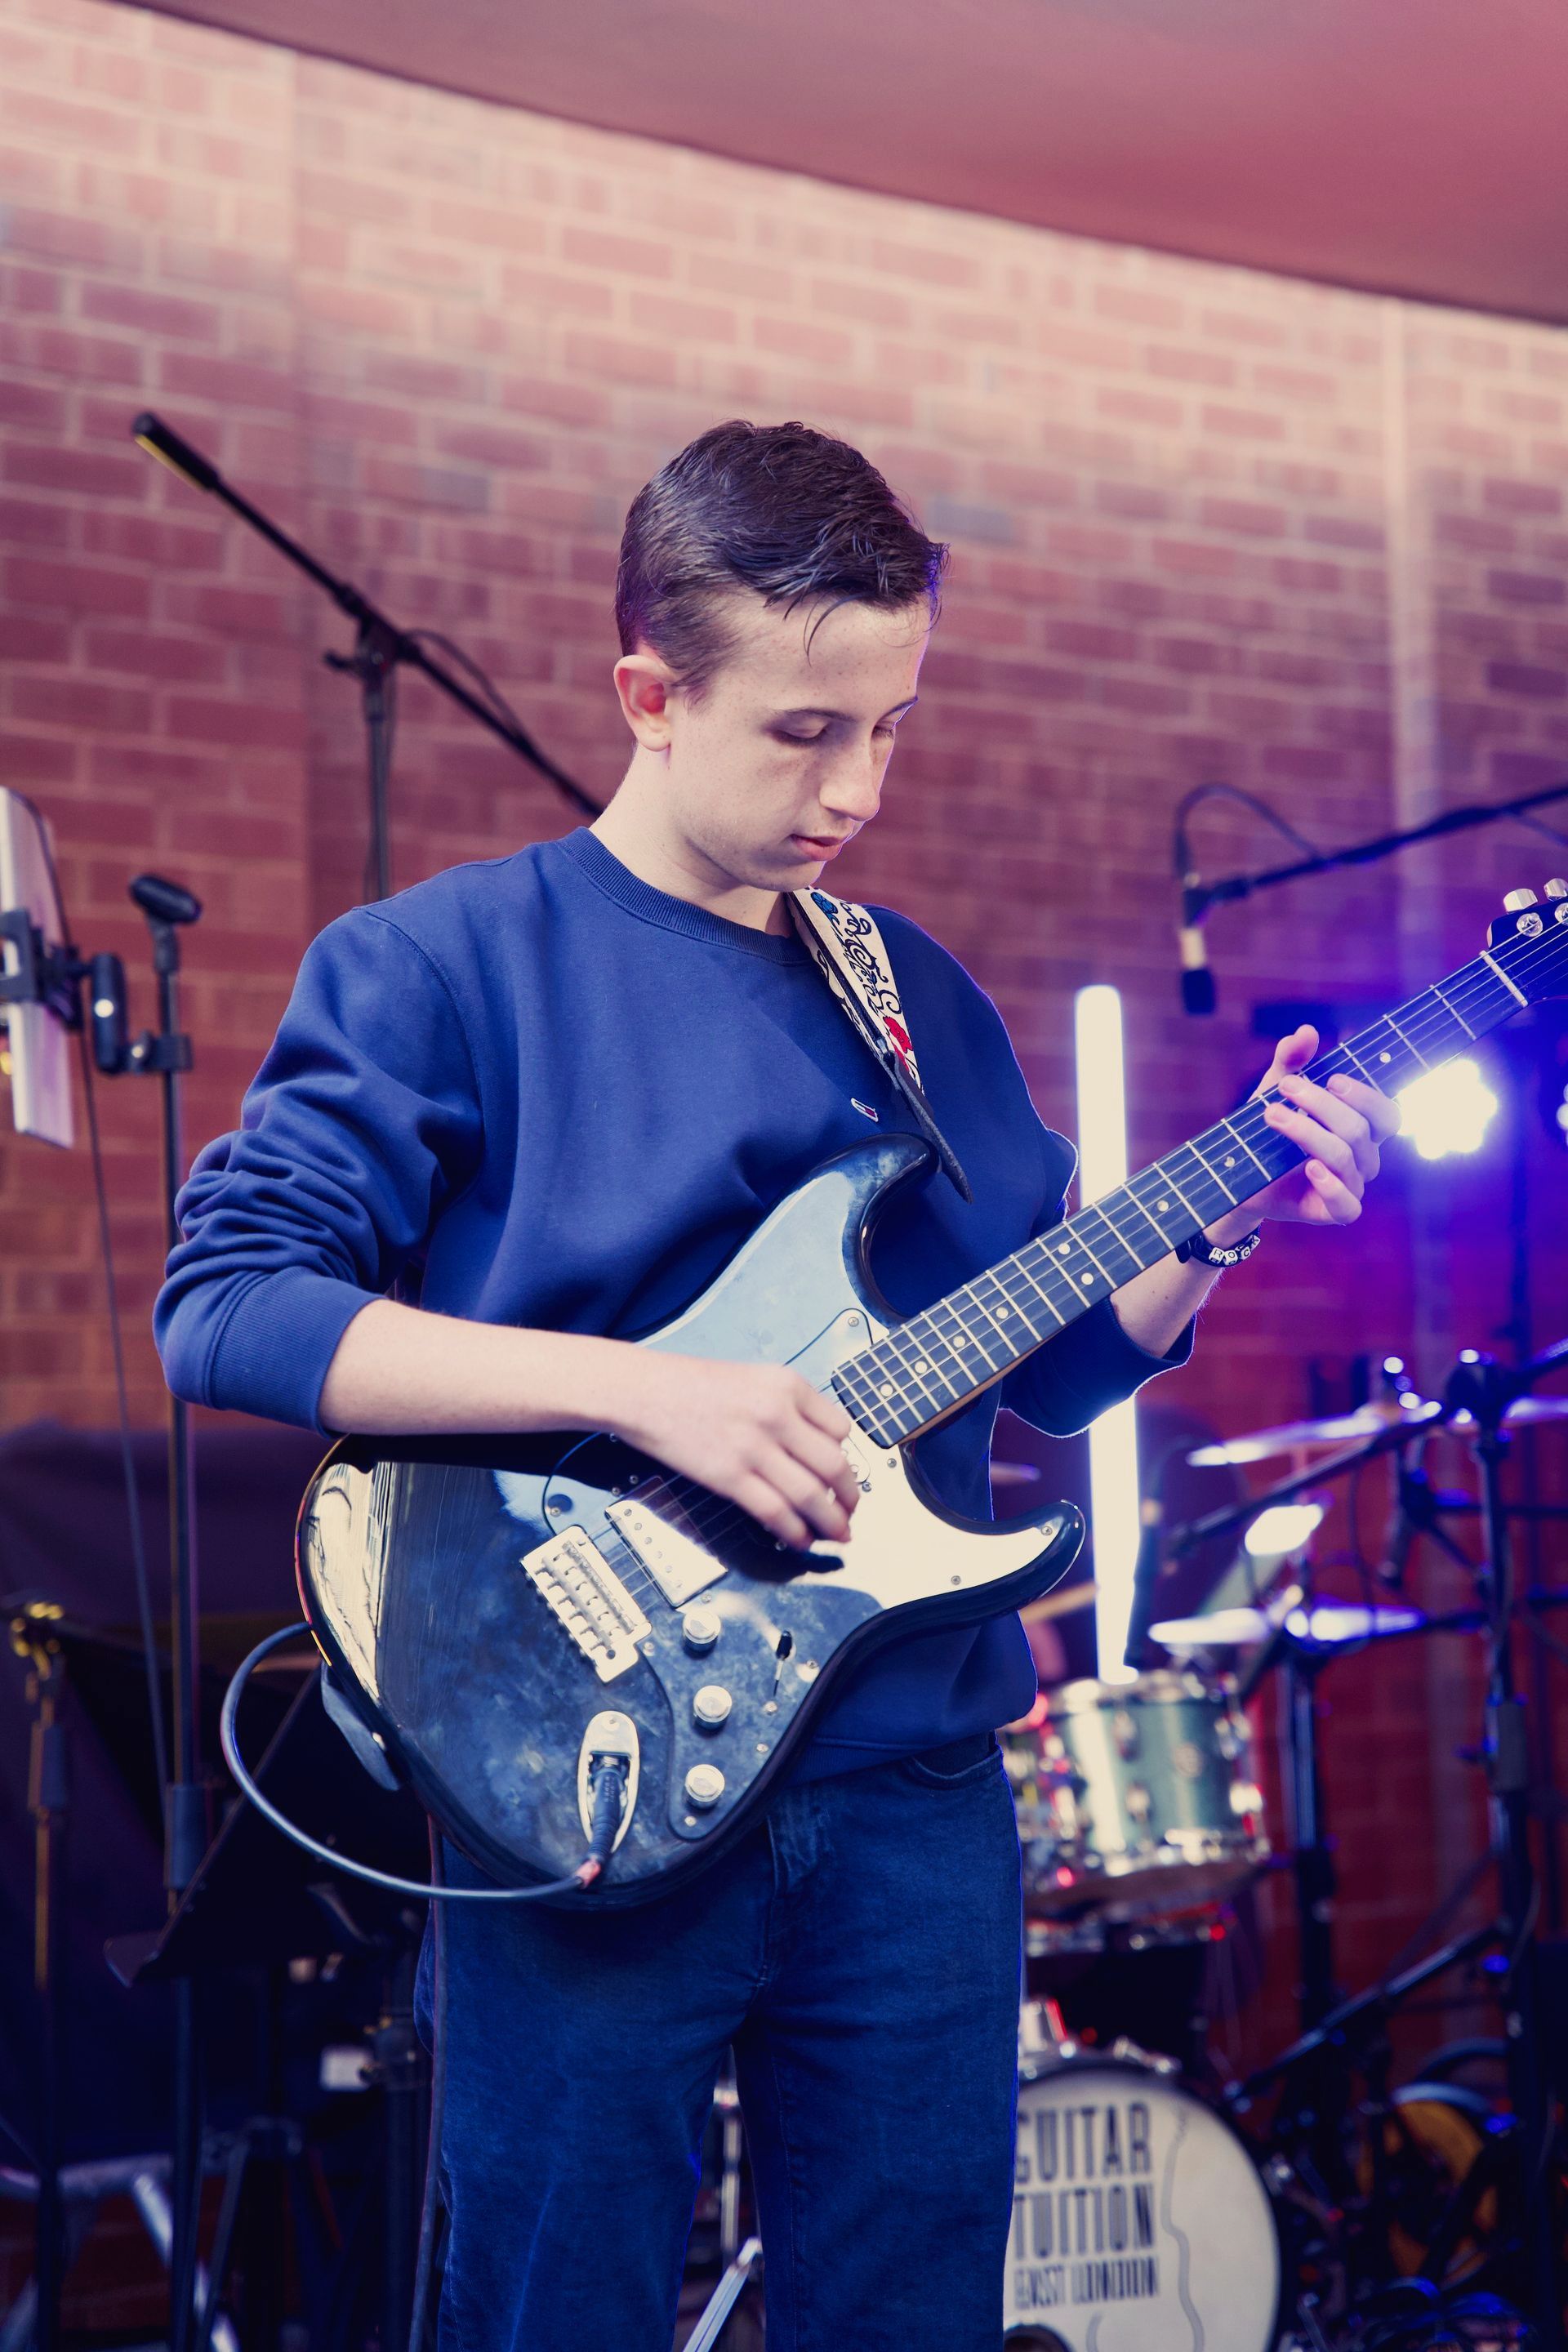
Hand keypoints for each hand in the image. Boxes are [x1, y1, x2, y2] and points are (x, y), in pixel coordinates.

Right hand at [604, 1351, 861, 1550]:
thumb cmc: (689, 1384)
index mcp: (787, 1385)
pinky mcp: (731, 1477)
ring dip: (831, 1523)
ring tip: (836, 1534)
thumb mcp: (752, 1378)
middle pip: (836, 1466)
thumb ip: (786, 1405)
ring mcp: (755, 1447)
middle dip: (850, 1498)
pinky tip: (800, 1539)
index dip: (846, 1456)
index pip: (841, 1428)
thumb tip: (813, 1446)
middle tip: (851, 1512)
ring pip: (812, 1496)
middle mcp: (778, 1414)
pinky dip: (795, 1532)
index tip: (843, 1473)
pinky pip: (776, 1512)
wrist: (642, 1391)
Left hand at [1206, 1024, 1401, 1244]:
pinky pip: (1348, 1206)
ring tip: (1271, 1115)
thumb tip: (1306, 1031)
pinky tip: (1309, 1168)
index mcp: (1362, 1128)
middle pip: (1362, 1130)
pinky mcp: (1332, 1212)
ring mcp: (1351, 1186)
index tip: (1328, 1078)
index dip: (1365, 1095)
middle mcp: (1364, 1158)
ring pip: (1345, 1157)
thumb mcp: (1274, 1091)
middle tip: (1286, 1088)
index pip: (1387, 1113)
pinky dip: (1331, 1185)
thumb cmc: (1267, 1131)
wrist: (1237, 1177)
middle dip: (1323, 1106)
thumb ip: (1290, 1062)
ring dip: (1306, 1132)